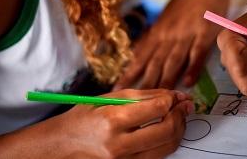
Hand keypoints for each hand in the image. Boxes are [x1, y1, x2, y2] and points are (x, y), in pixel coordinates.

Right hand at [52, 89, 193, 158]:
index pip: (156, 109)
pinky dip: (166, 142)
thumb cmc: (84, 118)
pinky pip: (156, 157)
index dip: (172, 100)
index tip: (177, 96)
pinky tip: (165, 131)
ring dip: (178, 130)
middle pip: (166, 131)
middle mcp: (119, 144)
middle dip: (181, 116)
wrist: (62, 145)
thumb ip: (143, 96)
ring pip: (166, 147)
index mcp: (113, 120)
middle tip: (184, 106)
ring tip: (177, 118)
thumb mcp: (109, 99)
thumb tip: (172, 94)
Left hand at [114, 0, 231, 89]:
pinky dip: (193, 68)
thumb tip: (141, 56)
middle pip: (154, 63)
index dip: (129, 74)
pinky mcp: (204, 33)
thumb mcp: (166, 17)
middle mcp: (168, 34)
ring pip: (173, 61)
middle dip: (144, 84)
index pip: (140, 57)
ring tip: (159, 100)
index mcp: (158, 31)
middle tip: (134, 104)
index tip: (117, 90)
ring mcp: (186, 34)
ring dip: (166, 81)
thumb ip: (156, 37)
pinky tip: (188, 83)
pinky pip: (197, 53)